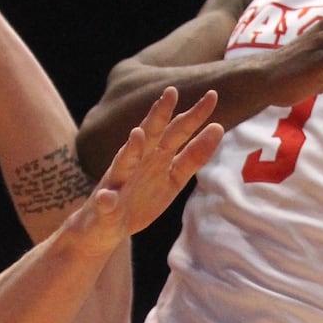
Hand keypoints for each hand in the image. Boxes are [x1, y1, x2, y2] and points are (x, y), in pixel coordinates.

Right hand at [78, 87, 222, 251]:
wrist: (104, 229)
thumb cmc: (140, 198)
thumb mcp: (173, 178)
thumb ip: (193, 156)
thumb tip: (217, 126)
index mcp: (155, 156)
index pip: (176, 131)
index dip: (193, 115)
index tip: (213, 95)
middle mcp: (135, 162)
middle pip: (149, 136)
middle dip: (158, 115)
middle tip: (171, 92)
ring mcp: (117, 183)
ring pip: (123, 163)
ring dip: (130, 149)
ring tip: (137, 134)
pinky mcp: (104, 207)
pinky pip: (104, 203)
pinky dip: (106, 199)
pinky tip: (107, 197)